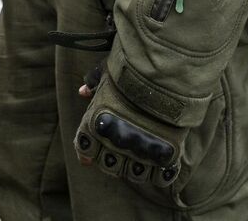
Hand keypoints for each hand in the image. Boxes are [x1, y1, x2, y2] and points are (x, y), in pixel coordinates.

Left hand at [74, 76, 184, 192]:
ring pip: (133, 174)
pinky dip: (159, 172)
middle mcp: (115, 142)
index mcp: (96, 124)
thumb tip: (82, 91)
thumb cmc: (131, 71)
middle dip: (112, 159)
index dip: (87, 151)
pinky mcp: (165, 156)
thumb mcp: (107, 72)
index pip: (84, 148)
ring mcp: (140, 152)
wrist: (164, 75)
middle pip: (108, 165)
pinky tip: (161, 160)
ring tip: (142, 153)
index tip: (91, 153)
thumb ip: (93, 82)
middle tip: (121, 148)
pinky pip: (159, 176)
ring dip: (135, 167)